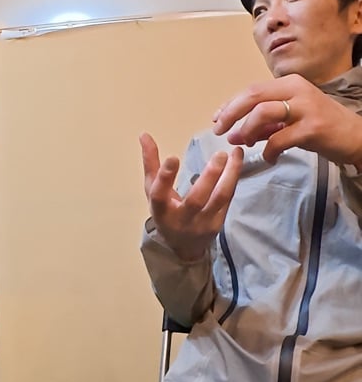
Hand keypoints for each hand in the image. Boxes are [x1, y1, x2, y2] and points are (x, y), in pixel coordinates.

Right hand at [140, 133, 242, 260]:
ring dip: (229, 176)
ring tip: (235, 154)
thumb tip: (144, 134)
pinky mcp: (218, 223)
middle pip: (196, 199)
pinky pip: (228, 199)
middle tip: (220, 154)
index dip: (165, 177)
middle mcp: (182, 219)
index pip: (159, 195)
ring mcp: (202, 223)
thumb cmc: (165, 211)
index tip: (173, 158)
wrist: (183, 247)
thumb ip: (150, 163)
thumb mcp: (152, 190)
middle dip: (209, 177)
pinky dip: (233, 179)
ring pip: (219, 199)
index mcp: (161, 209)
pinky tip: (237, 162)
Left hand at [212, 73, 361, 166]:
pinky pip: (279, 139)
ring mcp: (306, 108)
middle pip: (252, 96)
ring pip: (263, 112)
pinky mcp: (313, 128)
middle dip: (230, 114)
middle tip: (219, 130)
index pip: (250, 90)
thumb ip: (262, 125)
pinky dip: (268, 151)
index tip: (216, 119)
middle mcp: (296, 90)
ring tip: (246, 143)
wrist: (356, 137)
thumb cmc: (319, 126)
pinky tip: (269, 158)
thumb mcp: (288, 120)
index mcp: (288, 84)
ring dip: (247, 130)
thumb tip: (233, 135)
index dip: (230, 105)